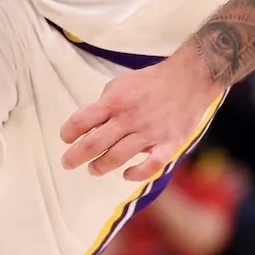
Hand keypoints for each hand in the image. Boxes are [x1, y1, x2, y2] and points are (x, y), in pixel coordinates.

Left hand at [60, 49, 222, 182]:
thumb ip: (106, 102)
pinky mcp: (168, 145)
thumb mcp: (121, 83)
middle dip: (76, 157)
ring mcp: (149, 134)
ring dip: (100, 167)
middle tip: (68, 163)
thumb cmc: (152, 81)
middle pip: (94, 144)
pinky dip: (136, 174)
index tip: (65, 139)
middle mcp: (128, 119)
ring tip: (93, 170)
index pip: (81, 120)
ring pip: (117, 158)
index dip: (69, 132)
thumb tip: (90, 121)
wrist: (190, 79)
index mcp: (114, 101)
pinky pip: (150, 166)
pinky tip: (127, 175)